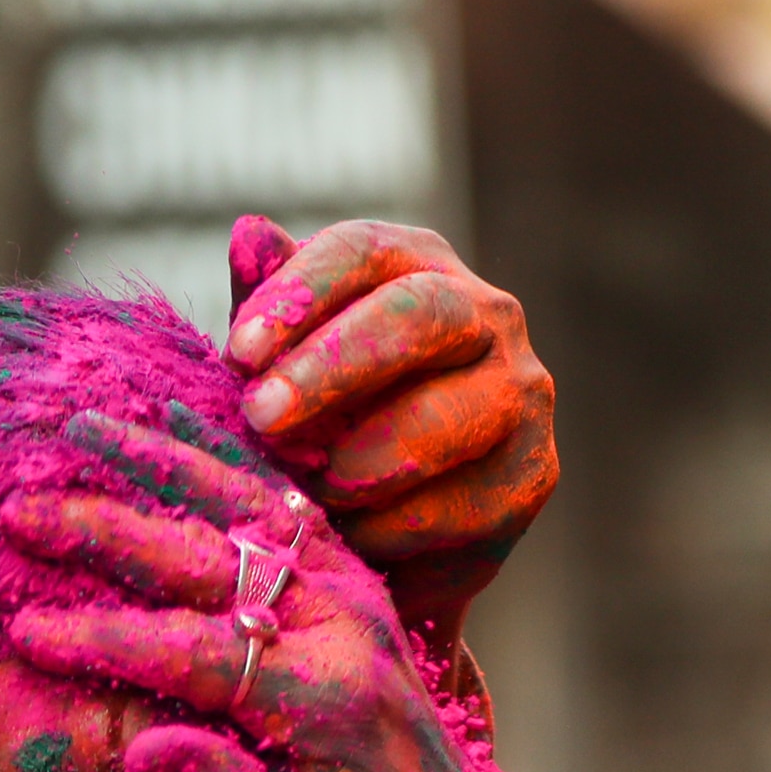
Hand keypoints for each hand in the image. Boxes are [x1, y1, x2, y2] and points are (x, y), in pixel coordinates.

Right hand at [0, 413, 491, 771]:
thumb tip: (145, 750)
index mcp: (328, 701)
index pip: (197, 652)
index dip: (107, 638)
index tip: (27, 630)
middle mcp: (344, 627)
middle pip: (209, 557)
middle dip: (107, 530)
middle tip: (19, 510)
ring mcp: (352, 593)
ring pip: (245, 504)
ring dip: (157, 463)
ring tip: (75, 428)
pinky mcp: (353, 582)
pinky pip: (284, 499)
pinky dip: (223, 455)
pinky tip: (168, 419)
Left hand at [226, 217, 554, 651]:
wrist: (399, 524)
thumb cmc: (330, 419)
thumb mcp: (286, 359)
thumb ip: (268, 306)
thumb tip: (248, 234)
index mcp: (417, 264)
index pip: (362, 250)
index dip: (299, 295)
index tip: (240, 353)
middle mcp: (486, 314)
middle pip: (418, 313)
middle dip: (332, 368)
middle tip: (262, 418)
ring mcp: (519, 394)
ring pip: (440, 421)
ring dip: (354, 463)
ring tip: (304, 491)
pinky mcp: (531, 475)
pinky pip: (453, 508)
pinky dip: (384, 530)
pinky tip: (349, 537)